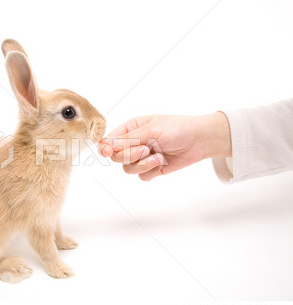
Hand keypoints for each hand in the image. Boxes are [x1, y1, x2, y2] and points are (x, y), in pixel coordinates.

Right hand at [98, 113, 230, 180]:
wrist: (199, 140)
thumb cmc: (177, 128)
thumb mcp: (151, 130)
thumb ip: (128, 139)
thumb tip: (106, 145)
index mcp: (130, 129)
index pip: (108, 141)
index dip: (105, 148)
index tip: (107, 152)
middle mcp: (133, 143)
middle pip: (116, 157)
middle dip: (130, 156)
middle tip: (145, 149)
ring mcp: (141, 157)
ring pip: (128, 169)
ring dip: (142, 165)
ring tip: (158, 157)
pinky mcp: (151, 169)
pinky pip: (141, 176)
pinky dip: (151, 171)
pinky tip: (162, 162)